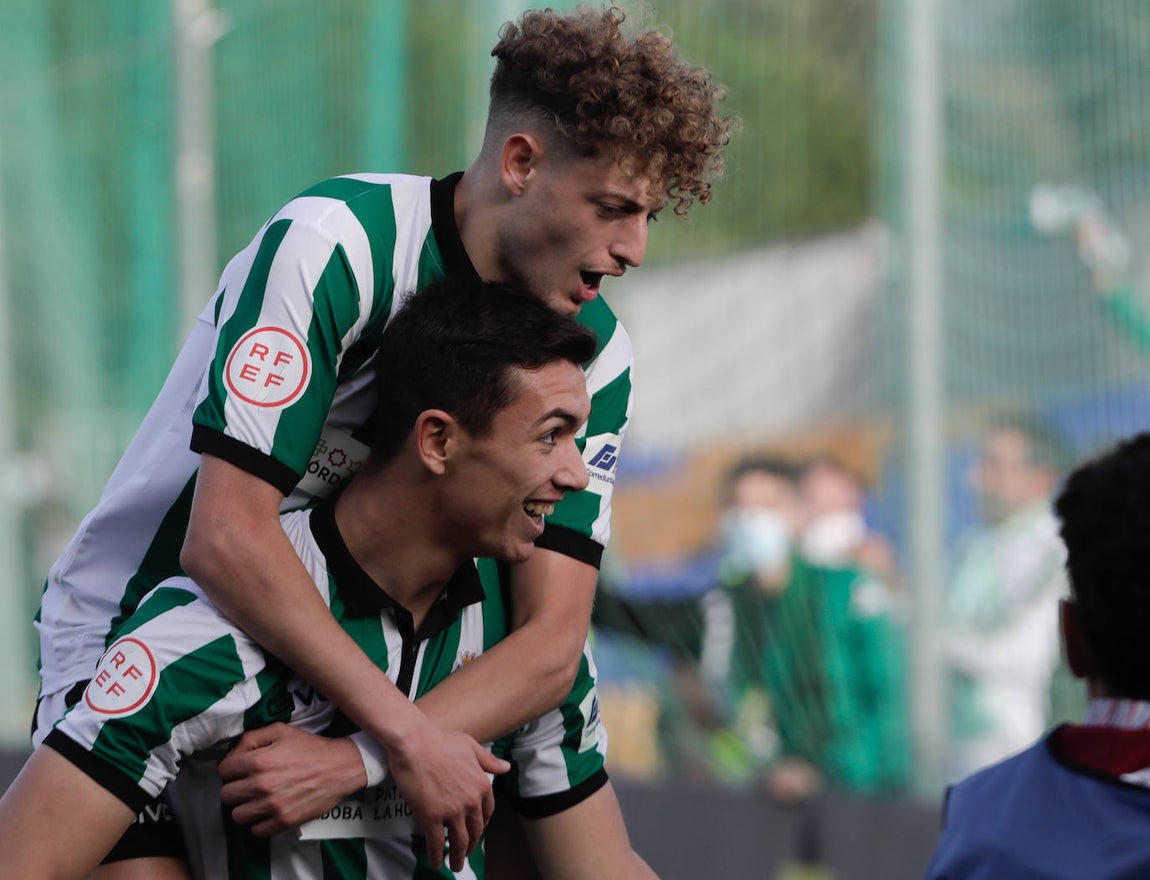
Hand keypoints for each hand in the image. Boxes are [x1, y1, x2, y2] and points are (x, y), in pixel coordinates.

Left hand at [219, 723, 366, 835]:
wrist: (341, 767)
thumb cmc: (311, 748)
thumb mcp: (281, 731)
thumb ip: (251, 738)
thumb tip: (233, 754)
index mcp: (259, 761)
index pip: (223, 771)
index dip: (231, 769)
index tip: (240, 770)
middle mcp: (261, 785)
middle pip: (227, 795)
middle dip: (235, 788)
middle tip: (249, 784)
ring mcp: (272, 806)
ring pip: (237, 816)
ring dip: (245, 808)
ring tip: (257, 800)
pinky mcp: (284, 821)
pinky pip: (256, 831)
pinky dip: (260, 823)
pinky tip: (268, 811)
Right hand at [387, 716, 509, 871]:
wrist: (414, 742)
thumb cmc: (440, 740)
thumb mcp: (470, 746)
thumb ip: (488, 761)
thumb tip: (506, 768)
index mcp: (481, 784)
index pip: (487, 812)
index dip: (482, 823)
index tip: (477, 830)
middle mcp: (471, 801)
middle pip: (475, 831)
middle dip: (472, 845)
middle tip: (466, 853)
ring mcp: (452, 811)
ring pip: (459, 842)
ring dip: (458, 857)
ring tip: (455, 865)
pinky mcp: (431, 817)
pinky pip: (437, 844)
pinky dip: (437, 856)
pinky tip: (436, 862)